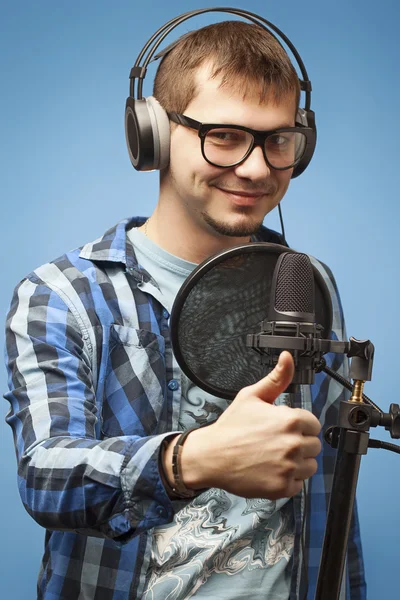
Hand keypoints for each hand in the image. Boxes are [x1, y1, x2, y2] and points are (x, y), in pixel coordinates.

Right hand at [178, 351, 321, 498]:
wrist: (211, 456)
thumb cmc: (230, 427)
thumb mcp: (252, 396)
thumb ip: (276, 378)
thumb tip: (287, 357)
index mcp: (290, 420)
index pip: (313, 424)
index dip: (299, 425)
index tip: (284, 428)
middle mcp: (293, 444)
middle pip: (314, 445)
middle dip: (299, 443)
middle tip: (277, 443)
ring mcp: (289, 467)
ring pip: (310, 466)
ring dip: (297, 463)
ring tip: (274, 457)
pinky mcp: (283, 487)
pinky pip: (298, 484)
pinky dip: (288, 480)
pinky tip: (271, 470)